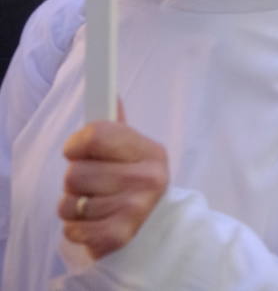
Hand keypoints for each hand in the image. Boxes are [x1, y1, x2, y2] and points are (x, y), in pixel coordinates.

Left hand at [59, 105, 168, 259]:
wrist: (156, 229)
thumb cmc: (134, 183)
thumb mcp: (132, 152)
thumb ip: (115, 128)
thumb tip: (110, 92)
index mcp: (150, 151)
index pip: (95, 135)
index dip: (76, 144)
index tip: (77, 152)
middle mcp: (148, 178)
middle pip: (75, 173)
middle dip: (75, 181)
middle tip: (92, 184)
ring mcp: (135, 208)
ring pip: (69, 203)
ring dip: (73, 207)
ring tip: (93, 205)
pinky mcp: (118, 235)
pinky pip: (72, 229)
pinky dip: (76, 229)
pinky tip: (94, 223)